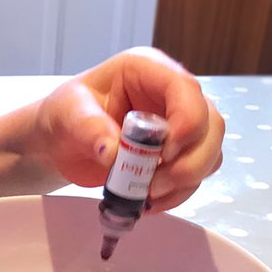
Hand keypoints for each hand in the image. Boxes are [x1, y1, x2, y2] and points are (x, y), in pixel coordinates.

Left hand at [32, 47, 223, 210]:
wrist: (60, 143)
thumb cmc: (64, 117)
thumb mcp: (67, 115)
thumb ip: (89, 129)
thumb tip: (113, 152)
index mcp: (146, 70)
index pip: (185, 88)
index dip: (187, 122)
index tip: (164, 153)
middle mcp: (169, 93)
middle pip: (210, 123)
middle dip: (189, 160)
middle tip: (153, 184)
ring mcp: (179, 122)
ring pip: (210, 151)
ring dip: (185, 180)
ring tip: (146, 194)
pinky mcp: (178, 151)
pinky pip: (196, 173)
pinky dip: (178, 192)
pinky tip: (149, 200)